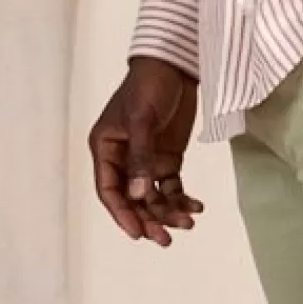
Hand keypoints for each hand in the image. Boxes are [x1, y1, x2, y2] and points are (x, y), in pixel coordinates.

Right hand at [88, 60, 204, 246]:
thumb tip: (140, 196)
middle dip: (149, 219)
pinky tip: (196, 206)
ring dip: (168, 212)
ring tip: (189, 222)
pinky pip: (172, 186)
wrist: (175, 64)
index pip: (110, 190)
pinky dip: (182, 198)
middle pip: (133, 199)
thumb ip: (141, 158)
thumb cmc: (149, 85)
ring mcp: (146, 160)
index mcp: (105, 149)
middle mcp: (123, 159)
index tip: (138, 233)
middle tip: (166, 238)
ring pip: (153, 197)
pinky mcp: (167, 158)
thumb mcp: (142, 120)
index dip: (122, 214)